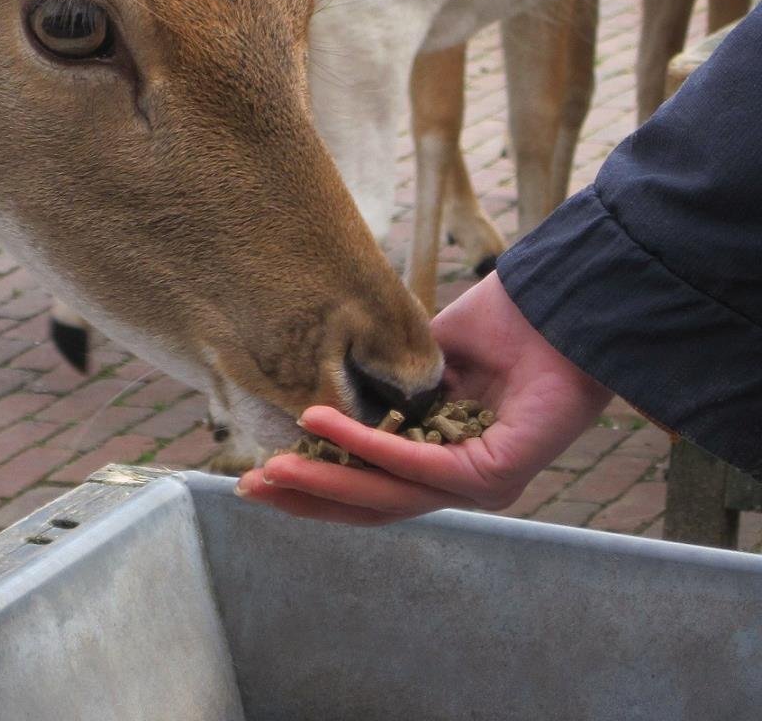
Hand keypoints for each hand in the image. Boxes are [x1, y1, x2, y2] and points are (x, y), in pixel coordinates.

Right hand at [236, 272, 612, 524]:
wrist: (560, 305)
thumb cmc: (505, 326)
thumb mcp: (425, 359)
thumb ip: (387, 390)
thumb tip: (328, 397)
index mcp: (444, 459)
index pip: (373, 486)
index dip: (317, 485)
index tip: (264, 473)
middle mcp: (462, 483)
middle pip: (372, 504)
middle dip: (306, 499)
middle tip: (249, 487)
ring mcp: (479, 485)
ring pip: (386, 493)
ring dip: (323, 479)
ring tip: (271, 466)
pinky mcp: (493, 474)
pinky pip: (414, 464)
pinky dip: (362, 445)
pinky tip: (317, 425)